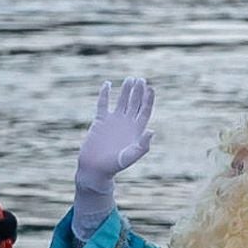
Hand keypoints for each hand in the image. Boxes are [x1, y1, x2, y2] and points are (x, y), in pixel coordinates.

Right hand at [72, 77, 154, 237]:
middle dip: (138, 91)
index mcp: (136, 130)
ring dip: (125, 90)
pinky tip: (107, 84)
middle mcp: (126, 123)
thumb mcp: (130, 156)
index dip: (148, 99)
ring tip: (130, 79)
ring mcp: (113, 121)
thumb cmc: (114, 166)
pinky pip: (103, 104)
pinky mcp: (100, 121)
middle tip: (140, 79)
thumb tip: (152, 131)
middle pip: (135, 103)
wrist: (95, 169)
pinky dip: (105, 94)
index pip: (145, 111)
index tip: (150, 88)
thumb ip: (142, 146)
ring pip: (121, 101)